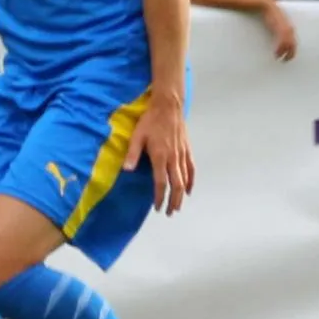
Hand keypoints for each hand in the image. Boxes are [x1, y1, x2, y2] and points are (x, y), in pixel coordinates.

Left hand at [125, 95, 194, 215]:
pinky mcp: (187, 150)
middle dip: (173, 201)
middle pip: (176, 185)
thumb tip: (127, 170)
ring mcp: (182, 154)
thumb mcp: (137, 136)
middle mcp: (173, 158)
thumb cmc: (150, 120)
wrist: (168, 106)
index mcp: (160, 156)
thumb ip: (132, 154)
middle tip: (170, 212)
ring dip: (181, 195)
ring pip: (185, 179)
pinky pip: (191, 169)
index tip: (158, 207)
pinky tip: (189, 190)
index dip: (160, 197)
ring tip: (178, 206)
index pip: (161, 183)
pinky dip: (191, 181)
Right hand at [261, 2, 296, 61]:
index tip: (289, 57)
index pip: (294, 42)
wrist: (267, 5)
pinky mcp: (279, 29)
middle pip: (293, 44)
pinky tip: (277, 54)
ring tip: (280, 58)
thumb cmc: (271, 14)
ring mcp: (285, 29)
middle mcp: (289, 29)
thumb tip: (278, 36)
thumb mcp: (277, 23)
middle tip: (285, 60)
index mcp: (289, 28)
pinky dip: (280, 49)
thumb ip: (279, 30)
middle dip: (290, 54)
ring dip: (284, 53)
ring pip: (288, 44)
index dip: (293, 50)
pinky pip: (282, 42)